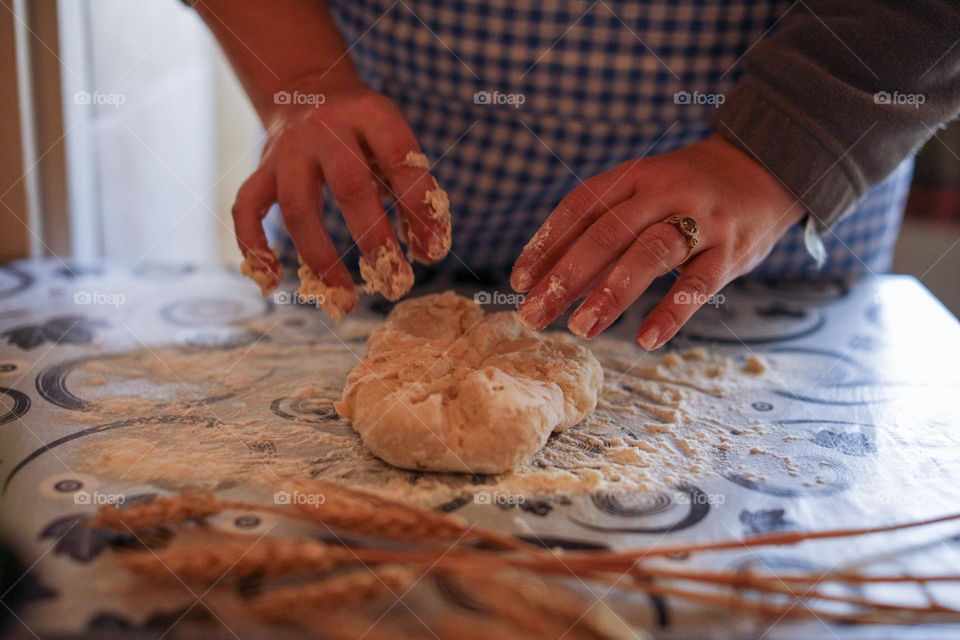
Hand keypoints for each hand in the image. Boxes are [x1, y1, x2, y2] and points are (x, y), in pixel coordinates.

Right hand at [232, 72, 450, 305]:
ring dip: (322, 258)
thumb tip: (427, 249)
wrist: (307, 87)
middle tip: (396, 284)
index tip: (432, 252)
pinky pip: (247, 208)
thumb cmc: (365, 132)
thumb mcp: (393, 143)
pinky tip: (272, 279)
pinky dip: (254, 246)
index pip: (400, 160)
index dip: (419, 208)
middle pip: (350, 188)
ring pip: (298, 208)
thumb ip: (412, 190)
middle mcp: (327, 128)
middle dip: (374, 241)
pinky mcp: (261, 167)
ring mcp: (289, 149)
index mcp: (371, 115)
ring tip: (346, 298)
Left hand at [511, 134, 803, 348]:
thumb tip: (547, 282)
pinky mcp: (732, 249)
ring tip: (580, 329)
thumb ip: (602, 231)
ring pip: (651, 253)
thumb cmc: (685, 193)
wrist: (764, 168)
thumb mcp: (643, 193)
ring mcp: (702, 218)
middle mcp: (665, 190)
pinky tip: (645, 339)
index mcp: (634, 175)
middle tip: (533, 315)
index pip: (580, 206)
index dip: (546, 244)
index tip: (518, 282)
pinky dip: (672, 311)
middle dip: (566, 277)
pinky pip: (700, 283)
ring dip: (611, 293)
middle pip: (607, 233)